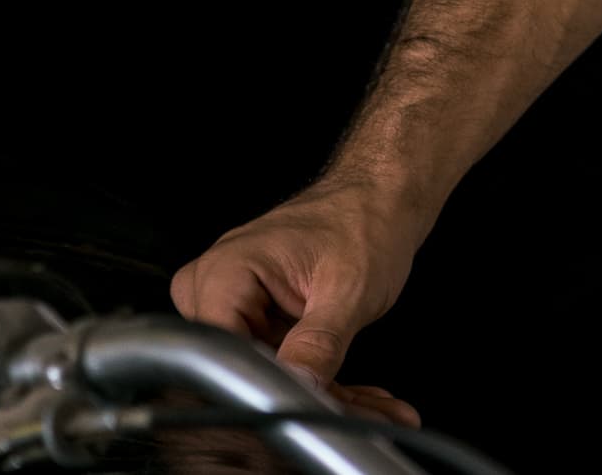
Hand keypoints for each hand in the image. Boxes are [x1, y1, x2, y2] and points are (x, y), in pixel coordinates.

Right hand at [170, 177, 424, 423]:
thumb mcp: (349, 289)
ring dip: (314, 392)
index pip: (219, 356)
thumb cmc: (367, 221)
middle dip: (298, 396)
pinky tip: (356, 391)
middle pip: (240, 369)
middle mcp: (217, 286)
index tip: (304, 402)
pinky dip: (316, 377)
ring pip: (261, 373)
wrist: (384, 196)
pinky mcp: (255, 315)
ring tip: (367, 404)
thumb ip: (319, 343)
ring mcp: (235, 301)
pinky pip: (275, 362)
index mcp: (226, 271)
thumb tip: (297, 389)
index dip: (261, 389)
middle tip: (351, 407)